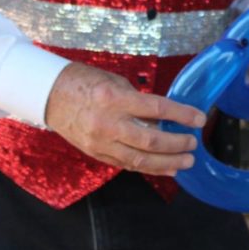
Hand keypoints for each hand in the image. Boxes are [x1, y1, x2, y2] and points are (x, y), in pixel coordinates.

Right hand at [44, 62, 205, 175]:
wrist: (49, 96)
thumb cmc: (85, 81)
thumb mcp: (114, 81)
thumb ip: (137, 99)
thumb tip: (162, 115)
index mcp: (114, 98)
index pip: (156, 108)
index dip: (181, 115)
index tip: (199, 119)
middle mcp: (108, 123)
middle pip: (151, 140)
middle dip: (177, 144)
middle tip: (194, 142)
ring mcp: (101, 143)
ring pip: (140, 160)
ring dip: (168, 162)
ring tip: (187, 161)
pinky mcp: (97, 154)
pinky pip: (127, 165)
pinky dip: (149, 168)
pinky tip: (166, 168)